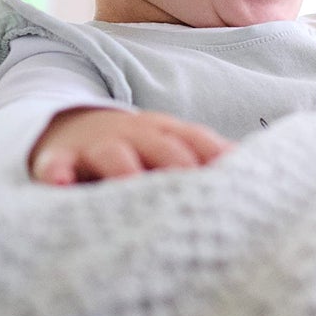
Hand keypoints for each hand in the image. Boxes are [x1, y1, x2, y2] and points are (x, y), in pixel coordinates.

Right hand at [29, 106, 233, 184]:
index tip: (234, 172)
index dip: (215, 153)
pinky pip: (57, 165)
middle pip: (162, 146)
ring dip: (124, 168)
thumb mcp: (168, 147)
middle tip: (192, 188)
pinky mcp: (61, 158)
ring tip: (133, 185)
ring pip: (114, 154)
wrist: (70, 127)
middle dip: (178, 163)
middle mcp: (137, 135)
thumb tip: (258, 171)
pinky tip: (60, 184)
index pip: (197, 139)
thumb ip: (205, 159)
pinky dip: (58, 173)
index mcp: (167, 132)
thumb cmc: (134, 149)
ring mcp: (99, 145)